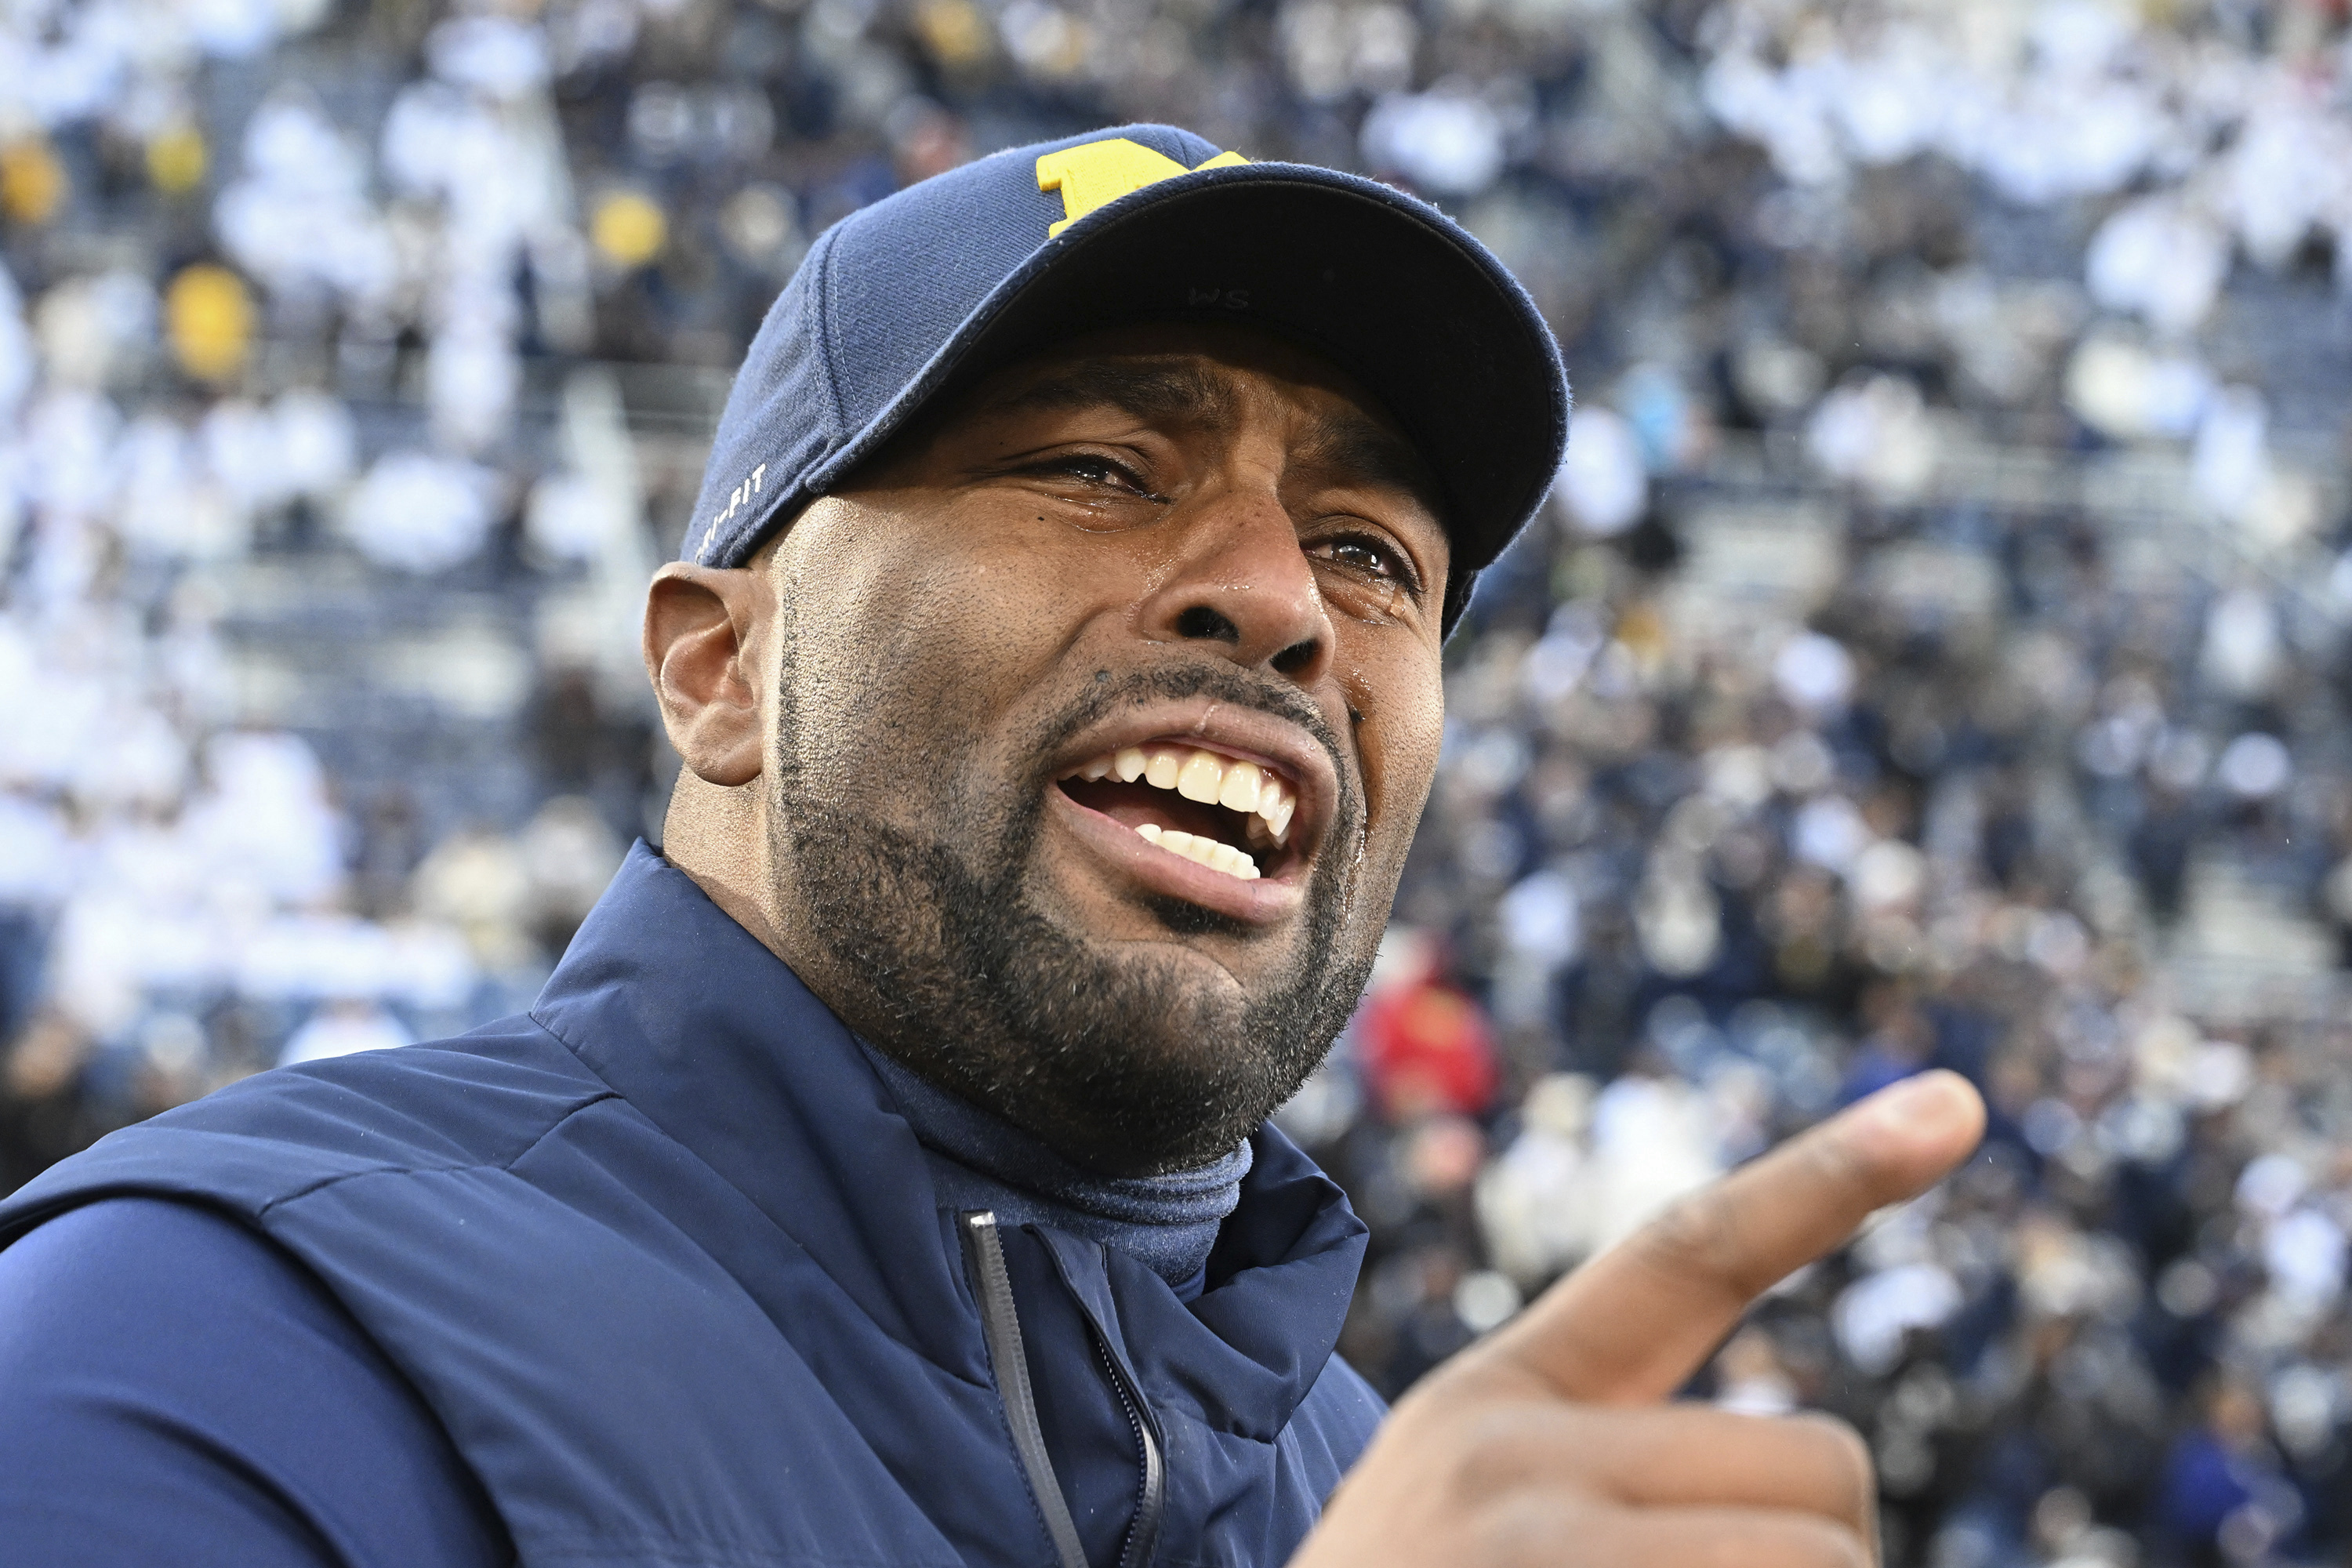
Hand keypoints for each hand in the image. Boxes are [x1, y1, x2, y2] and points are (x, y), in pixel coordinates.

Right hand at [1293, 1070, 1985, 1566]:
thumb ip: (1623, 1474)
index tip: (1957, 1102)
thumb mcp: (1482, 1522)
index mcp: (1501, 1401)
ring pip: (1826, 1564)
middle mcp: (1517, 1457)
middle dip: (1821, 1558)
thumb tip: (1829, 1510)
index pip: (1683, 1256)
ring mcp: (1543, 1558)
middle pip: (1825, 1470)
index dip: (1829, 1175)